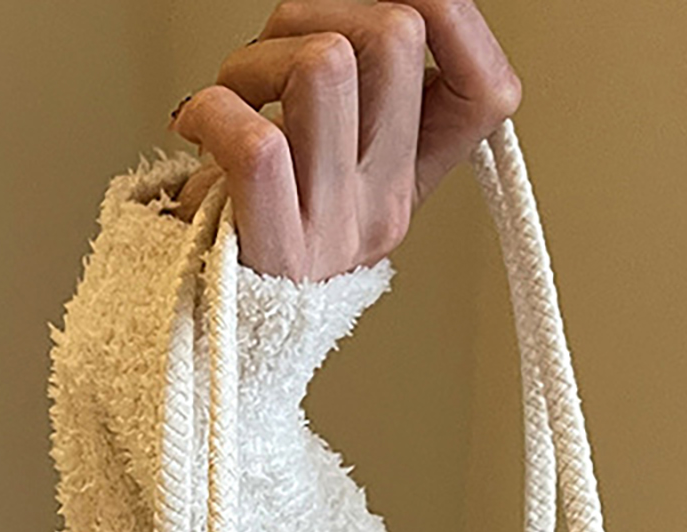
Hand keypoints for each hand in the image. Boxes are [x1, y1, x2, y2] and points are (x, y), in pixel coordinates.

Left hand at [167, 0, 520, 280]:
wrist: (212, 342)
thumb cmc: (248, 237)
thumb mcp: (324, 164)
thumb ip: (353, 97)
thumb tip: (358, 5)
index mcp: (408, 179)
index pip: (489, 93)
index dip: (454, 17)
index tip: (391, 4)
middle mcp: (384, 202)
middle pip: (397, 36)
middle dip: (322, 11)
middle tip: (277, 62)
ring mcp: (335, 227)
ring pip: (326, 64)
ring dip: (257, 56)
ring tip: (235, 97)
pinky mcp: (277, 246)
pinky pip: (258, 141)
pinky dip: (210, 110)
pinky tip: (198, 128)